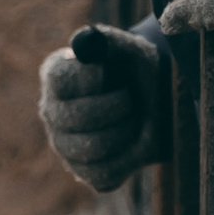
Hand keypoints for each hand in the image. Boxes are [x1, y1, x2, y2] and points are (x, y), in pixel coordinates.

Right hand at [38, 23, 171, 190]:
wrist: (160, 104)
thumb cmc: (140, 70)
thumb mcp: (131, 48)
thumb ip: (109, 41)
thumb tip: (86, 41)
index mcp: (56, 75)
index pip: (60, 80)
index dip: (89, 78)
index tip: (109, 73)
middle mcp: (52, 111)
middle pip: (76, 117)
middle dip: (117, 106)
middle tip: (131, 98)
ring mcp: (64, 145)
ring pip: (93, 148)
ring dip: (125, 131)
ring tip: (133, 118)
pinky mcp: (84, 172)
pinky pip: (105, 173)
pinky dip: (128, 158)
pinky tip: (131, 141)